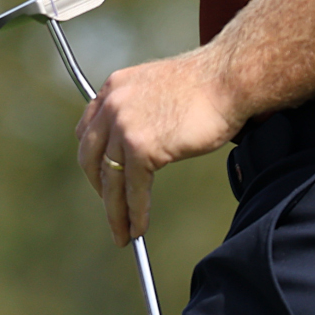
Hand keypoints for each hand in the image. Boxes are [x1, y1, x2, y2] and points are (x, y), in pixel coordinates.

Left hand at [74, 49, 243, 244]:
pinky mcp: (141, 146)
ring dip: (115, 212)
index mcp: (113, 88)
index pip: (88, 130)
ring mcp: (123, 125)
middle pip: (90, 157)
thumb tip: (140, 141)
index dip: (93, 159)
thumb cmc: (205, 86)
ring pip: (110, 180)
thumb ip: (140, 110)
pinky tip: (139, 228)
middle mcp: (111, 105)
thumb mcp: (158, 89)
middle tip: (112, 210)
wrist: (227, 80)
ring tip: (122, 234)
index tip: (102, 179)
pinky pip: (133, 189)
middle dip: (100, 189)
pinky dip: (135, 213)